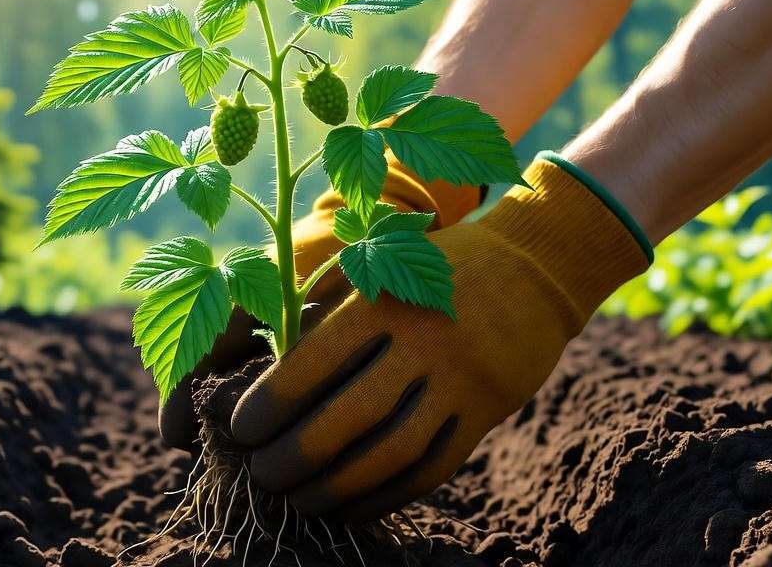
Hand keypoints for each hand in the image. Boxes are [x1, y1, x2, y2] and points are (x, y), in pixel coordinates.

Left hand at [230, 155, 651, 521]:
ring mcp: (458, 381)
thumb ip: (325, 306)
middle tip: (259, 475)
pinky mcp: (484, 412)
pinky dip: (386, 496)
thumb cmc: (430, 264)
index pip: (316, 361)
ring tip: (297, 501)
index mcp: (383, 299)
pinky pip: (432, 468)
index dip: (272, 403)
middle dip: (295, 455)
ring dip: (337, 486)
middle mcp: (421, 341)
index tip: (240, 429)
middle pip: (350, 415)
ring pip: (391, 451)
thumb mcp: (378, 266)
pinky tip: (349, 507)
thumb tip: (255, 361)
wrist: (531, 267)